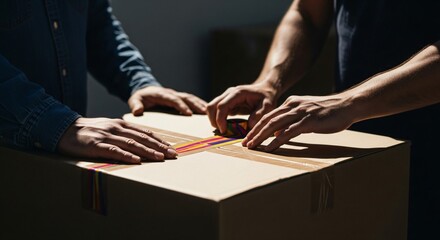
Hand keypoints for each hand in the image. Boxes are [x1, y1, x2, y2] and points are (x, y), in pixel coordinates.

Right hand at [58, 117, 176, 163]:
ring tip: (160, 158)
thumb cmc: (89, 131)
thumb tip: (142, 142)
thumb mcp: (109, 128)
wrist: (64, 129)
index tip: (171, 148)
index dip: (159, 140)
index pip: (144, 132)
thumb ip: (124, 133)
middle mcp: (116, 128)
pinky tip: (137, 161)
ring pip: (131, 144)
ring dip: (148, 151)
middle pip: (142, 138)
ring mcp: (106, 136)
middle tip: (173, 154)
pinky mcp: (96, 145)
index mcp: (121, 124)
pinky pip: (114, 150)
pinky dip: (127, 156)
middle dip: (159, 146)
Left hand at [128, 86, 206, 115]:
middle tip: (205, 113)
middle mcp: (172, 93)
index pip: (173, 99)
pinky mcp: (181, 99)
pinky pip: (192, 101)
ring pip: (191, 98)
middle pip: (186, 98)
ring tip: (209, 113)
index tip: (189, 113)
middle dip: (196, 105)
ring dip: (200, 104)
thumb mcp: (134, 100)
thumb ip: (135, 105)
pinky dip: (200, 104)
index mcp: (162, 94)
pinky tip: (207, 112)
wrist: (145, 91)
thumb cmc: (140, 97)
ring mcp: (177, 95)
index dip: (181, 106)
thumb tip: (137, 112)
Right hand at [207, 82, 277, 133]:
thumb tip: (249, 125)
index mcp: (238, 93)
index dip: (220, 119)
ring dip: (214, 120)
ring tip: (225, 130)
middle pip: (212, 106)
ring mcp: (227, 97)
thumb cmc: (267, 97)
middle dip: (214, 121)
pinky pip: (217, 111)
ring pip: (211, 108)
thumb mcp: (268, 106)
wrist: (266, 90)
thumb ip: (259, 114)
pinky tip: (227, 126)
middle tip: (223, 132)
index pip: (222, 106)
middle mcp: (229, 93)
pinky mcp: (227, 103)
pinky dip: (218, 120)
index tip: (224, 131)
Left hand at [243, 94, 355, 150]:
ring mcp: (300, 113)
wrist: (347, 105)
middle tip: (245, 143)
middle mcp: (293, 105)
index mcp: (291, 102)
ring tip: (252, 146)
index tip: (248, 137)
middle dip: (254, 132)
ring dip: (261, 137)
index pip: (269, 115)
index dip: (256, 126)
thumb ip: (292, 120)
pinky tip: (269, 148)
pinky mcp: (309, 122)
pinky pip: (288, 132)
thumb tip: (278, 133)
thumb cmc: (328, 111)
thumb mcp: (306, 112)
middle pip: (267, 120)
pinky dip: (276, 141)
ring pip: (274, 125)